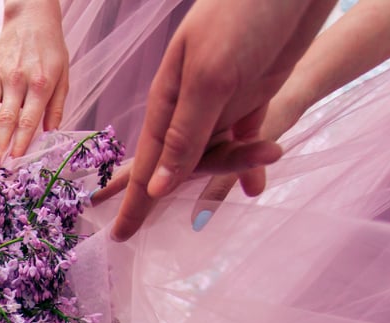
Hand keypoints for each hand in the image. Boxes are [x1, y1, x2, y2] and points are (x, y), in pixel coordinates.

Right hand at [0, 0, 67, 158]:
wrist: (33, 17)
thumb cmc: (51, 50)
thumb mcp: (63, 76)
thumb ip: (57, 107)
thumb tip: (50, 134)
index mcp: (39, 85)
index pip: (28, 120)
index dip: (21, 143)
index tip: (15, 163)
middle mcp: (17, 81)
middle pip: (6, 118)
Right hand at [112, 0, 335, 239]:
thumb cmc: (243, 13)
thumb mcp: (209, 76)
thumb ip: (185, 133)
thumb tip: (157, 186)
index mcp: (170, 97)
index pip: (146, 161)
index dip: (133, 200)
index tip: (119, 234)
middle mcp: (191, 102)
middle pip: (182, 161)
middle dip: (184, 187)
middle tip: (198, 202)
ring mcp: (223, 98)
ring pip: (218, 151)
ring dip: (238, 163)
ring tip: (270, 154)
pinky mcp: (256, 91)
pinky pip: (247, 138)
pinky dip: (252, 160)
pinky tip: (258, 184)